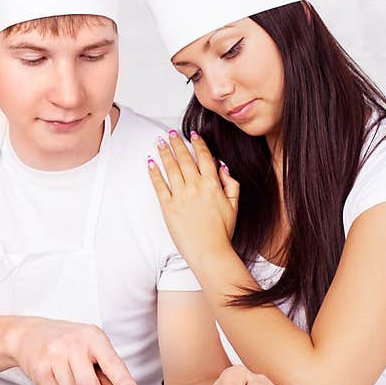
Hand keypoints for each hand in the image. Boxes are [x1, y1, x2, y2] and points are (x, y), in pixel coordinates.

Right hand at [12, 318, 138, 384]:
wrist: (29, 335)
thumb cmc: (66, 341)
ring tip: (73, 384)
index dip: (123, 381)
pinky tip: (59, 381)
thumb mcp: (90, 343)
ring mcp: (54, 355)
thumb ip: (105, 364)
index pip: (111, 362)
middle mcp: (73, 344)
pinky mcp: (40, 368)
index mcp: (92, 337)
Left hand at [147, 130, 238, 265]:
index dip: (198, 144)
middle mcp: (196, 186)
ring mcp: (181, 196)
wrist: (209, 251)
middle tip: (171, 133)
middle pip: (185, 159)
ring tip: (160, 142)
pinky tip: (150, 162)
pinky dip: (154, 172)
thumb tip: (223, 167)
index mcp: (213, 184)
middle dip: (177, 143)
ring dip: (165, 153)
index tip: (193, 134)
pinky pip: (159, 185)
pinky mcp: (168, 207)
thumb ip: (231, 184)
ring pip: (171, 168)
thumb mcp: (234, 206)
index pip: (204, 157)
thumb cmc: (222, 232)